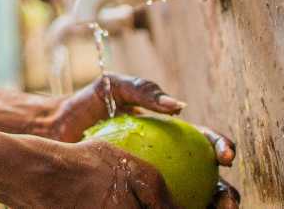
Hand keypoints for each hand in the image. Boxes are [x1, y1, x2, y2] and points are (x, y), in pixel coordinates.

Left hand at [38, 74, 240, 206]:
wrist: (57, 129)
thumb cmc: (87, 104)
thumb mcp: (115, 87)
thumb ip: (144, 90)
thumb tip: (179, 107)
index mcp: (172, 134)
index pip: (206, 142)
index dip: (222, 147)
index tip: (226, 156)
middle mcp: (171, 159)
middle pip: (209, 179)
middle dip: (226, 192)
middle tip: (226, 200)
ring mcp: (156, 180)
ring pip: (191, 200)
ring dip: (208, 208)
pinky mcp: (138, 196)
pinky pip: (157, 207)